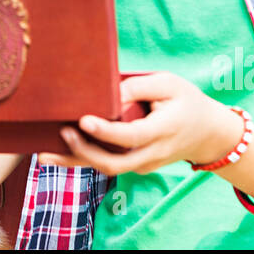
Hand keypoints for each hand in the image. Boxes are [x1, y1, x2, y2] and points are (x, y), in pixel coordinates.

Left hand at [38, 72, 232, 175]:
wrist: (209, 134)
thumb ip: (139, 86)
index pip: (131, 136)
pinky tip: (56, 154)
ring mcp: (143, 164)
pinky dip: (82, 160)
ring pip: (107, 169)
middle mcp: (151, 154)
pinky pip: (108, 165)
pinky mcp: (136, 165)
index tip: (84, 119)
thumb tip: (108, 90)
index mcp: (162, 130)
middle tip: (63, 131)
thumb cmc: (186, 101)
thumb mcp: (170, 84)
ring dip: (76, 161)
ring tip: (44, 153)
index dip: (106, 132)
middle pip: (115, 163)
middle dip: (85, 151)